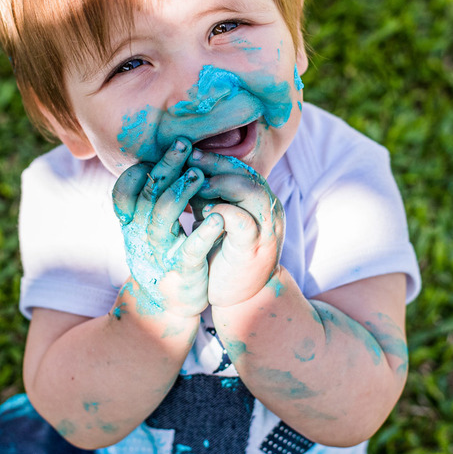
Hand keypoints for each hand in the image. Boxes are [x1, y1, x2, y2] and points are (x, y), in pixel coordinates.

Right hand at [112, 139, 224, 317]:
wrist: (168, 307)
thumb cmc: (162, 258)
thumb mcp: (148, 229)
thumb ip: (149, 201)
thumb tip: (155, 161)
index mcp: (133, 225)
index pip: (123, 192)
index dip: (139, 170)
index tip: (160, 148)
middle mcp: (141, 237)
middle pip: (146, 196)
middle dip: (164, 167)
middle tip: (182, 144)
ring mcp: (160, 254)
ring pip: (162, 218)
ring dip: (180, 192)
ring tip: (199, 174)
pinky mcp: (182, 271)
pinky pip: (190, 249)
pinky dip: (203, 233)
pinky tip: (217, 218)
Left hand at [185, 149, 283, 307]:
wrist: (243, 300)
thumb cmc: (225, 258)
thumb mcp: (217, 221)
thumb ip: (209, 198)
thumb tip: (183, 172)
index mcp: (259, 202)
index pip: (240, 168)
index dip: (214, 158)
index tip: (187, 153)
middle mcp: (268, 210)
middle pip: (248, 173)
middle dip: (216, 164)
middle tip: (188, 160)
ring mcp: (266, 229)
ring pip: (253, 191)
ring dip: (222, 183)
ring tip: (196, 184)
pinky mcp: (255, 249)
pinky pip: (244, 222)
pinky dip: (224, 211)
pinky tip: (204, 210)